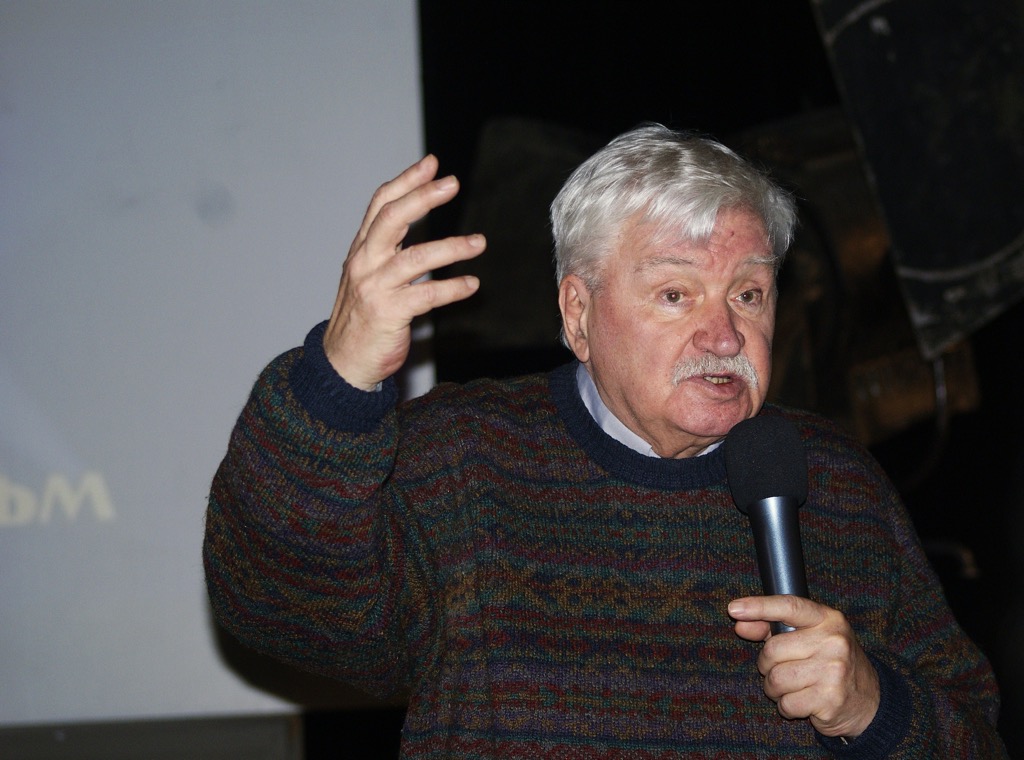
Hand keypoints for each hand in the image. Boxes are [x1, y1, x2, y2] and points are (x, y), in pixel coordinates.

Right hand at [324, 154, 485, 389]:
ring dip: (451, 247)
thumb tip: (411, 215)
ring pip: (415, 257)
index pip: (381, 205)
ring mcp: (374, 288)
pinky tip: (471, 285)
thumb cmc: (361, 316)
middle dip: (422, 197)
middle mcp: (364, 263)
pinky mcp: (387, 313)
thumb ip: (386, 248)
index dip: (406, 181)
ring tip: (479, 242)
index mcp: (361, 249)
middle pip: (392, 219)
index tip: (432, 164)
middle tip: (452, 184)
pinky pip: (426, 296)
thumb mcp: (367, 274)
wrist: (343, 361)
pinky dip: (452, 289)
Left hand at [728, 595, 879, 738]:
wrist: (869, 701)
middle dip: (768, 665)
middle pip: (773, 650)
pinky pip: (786, 703)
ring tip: (792, 687)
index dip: (758, 606)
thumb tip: (740, 624)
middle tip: (782, 670)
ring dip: (775, 688)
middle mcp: (834, 641)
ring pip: (776, 679)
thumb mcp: (809, 638)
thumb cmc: (831, 663)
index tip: (734, 609)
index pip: (788, 606)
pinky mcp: (830, 699)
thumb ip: (773, 628)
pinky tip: (802, 702)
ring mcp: (834, 670)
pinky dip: (786, 707)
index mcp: (828, 619)